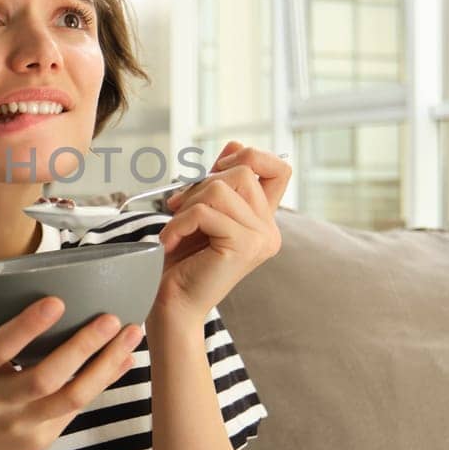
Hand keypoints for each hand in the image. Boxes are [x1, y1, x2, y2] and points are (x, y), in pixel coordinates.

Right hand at [0, 296, 143, 449]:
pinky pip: (78, 407)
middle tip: (110, 319)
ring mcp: (23, 423)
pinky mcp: (43, 439)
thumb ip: (0, 342)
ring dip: (106, 364)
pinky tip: (122, 360)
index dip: (26, 326)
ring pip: (72, 396)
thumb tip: (40, 297)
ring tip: (129, 336)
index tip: (56, 302)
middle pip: (45, 376)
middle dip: (82, 346)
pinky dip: (104, 380)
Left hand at [154, 141, 291, 325]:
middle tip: (179, 210)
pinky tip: (170, 241)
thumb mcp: (202, 210)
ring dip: (187, 204)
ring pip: (221, 188)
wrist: (172, 305)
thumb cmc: (181, 262)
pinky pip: (206, 211)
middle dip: (201, 184)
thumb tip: (235, 144)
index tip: (214, 173)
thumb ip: (220, 181)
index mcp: (263, 220)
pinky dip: (179, 222)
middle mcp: (270, 229)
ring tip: (175, 229)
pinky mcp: (244, 246)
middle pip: (243, 170)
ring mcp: (261, 238)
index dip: (248, 157)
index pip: (278, 168)